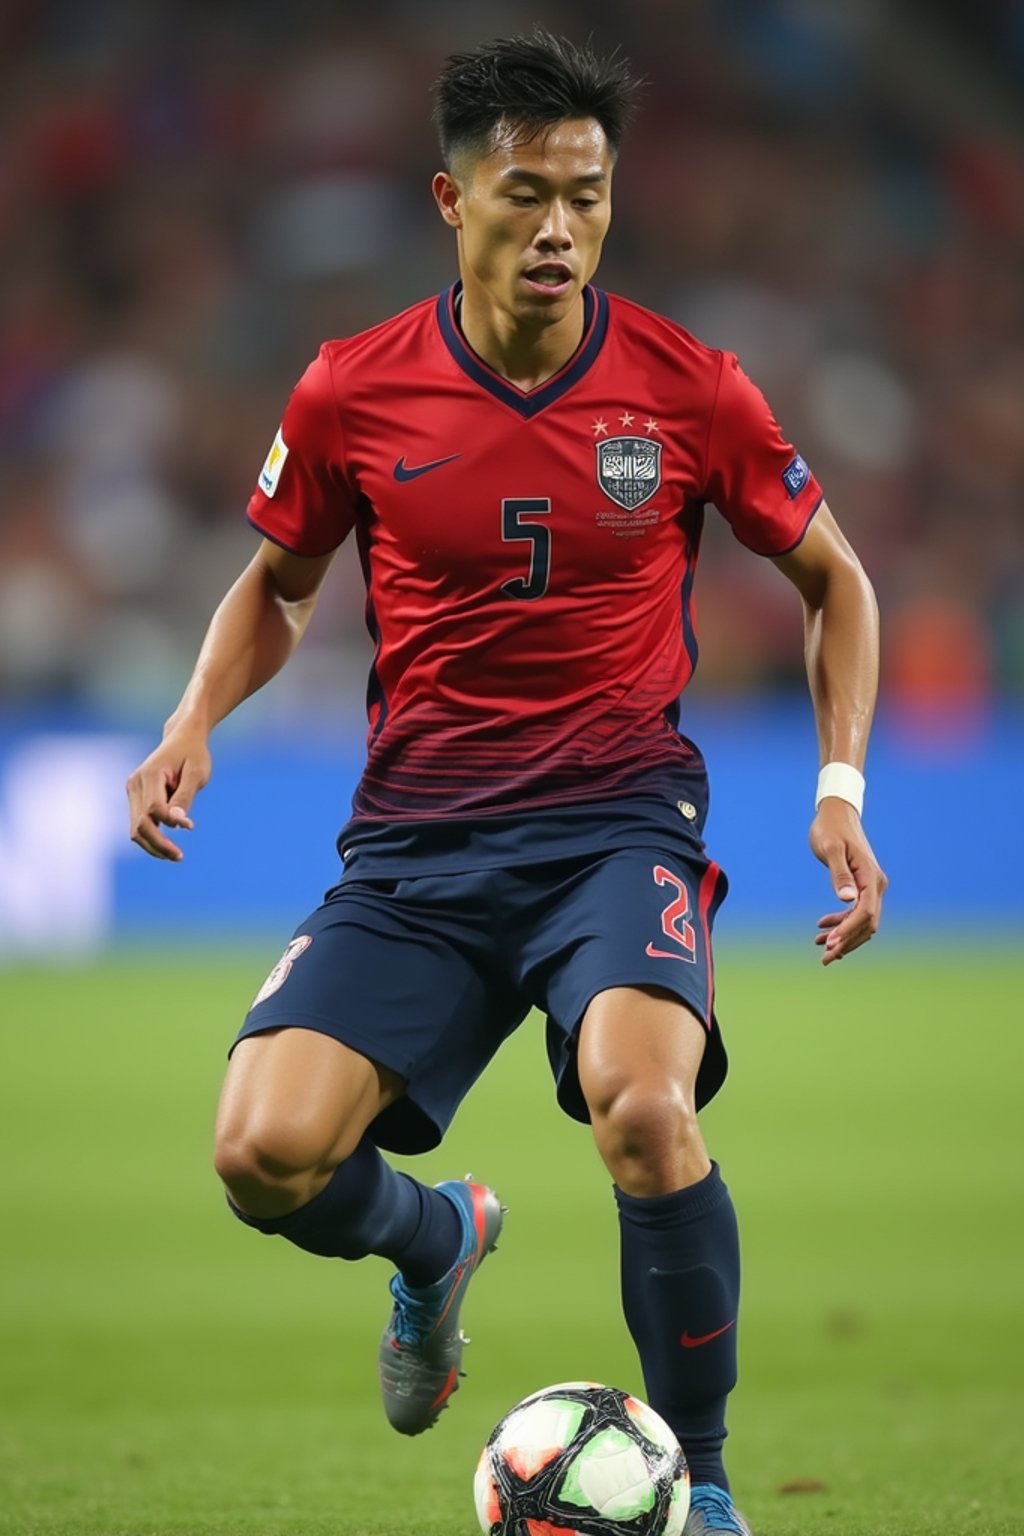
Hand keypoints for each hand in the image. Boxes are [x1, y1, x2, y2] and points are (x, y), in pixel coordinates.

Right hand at [126, 728, 211, 860]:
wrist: (182, 738)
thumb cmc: (194, 754)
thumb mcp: (197, 772)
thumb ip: (185, 796)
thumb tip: (177, 824)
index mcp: (149, 774)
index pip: (154, 808)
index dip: (171, 822)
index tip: (191, 826)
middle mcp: (135, 784)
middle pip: (140, 824)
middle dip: (158, 845)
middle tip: (179, 857)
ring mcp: (132, 791)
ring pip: (135, 829)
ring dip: (153, 846)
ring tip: (175, 856)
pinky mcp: (136, 798)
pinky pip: (139, 824)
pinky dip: (152, 838)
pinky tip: (168, 847)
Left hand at [809, 798, 886, 965]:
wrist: (836, 814)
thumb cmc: (830, 829)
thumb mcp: (830, 849)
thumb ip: (839, 874)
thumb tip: (847, 900)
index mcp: (871, 877)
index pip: (865, 912)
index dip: (849, 931)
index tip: (831, 944)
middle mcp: (876, 884)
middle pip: (867, 923)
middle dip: (847, 942)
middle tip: (825, 958)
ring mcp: (871, 887)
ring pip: (862, 922)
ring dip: (844, 937)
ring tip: (820, 948)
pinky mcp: (862, 887)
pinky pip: (856, 913)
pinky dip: (841, 924)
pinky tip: (822, 928)